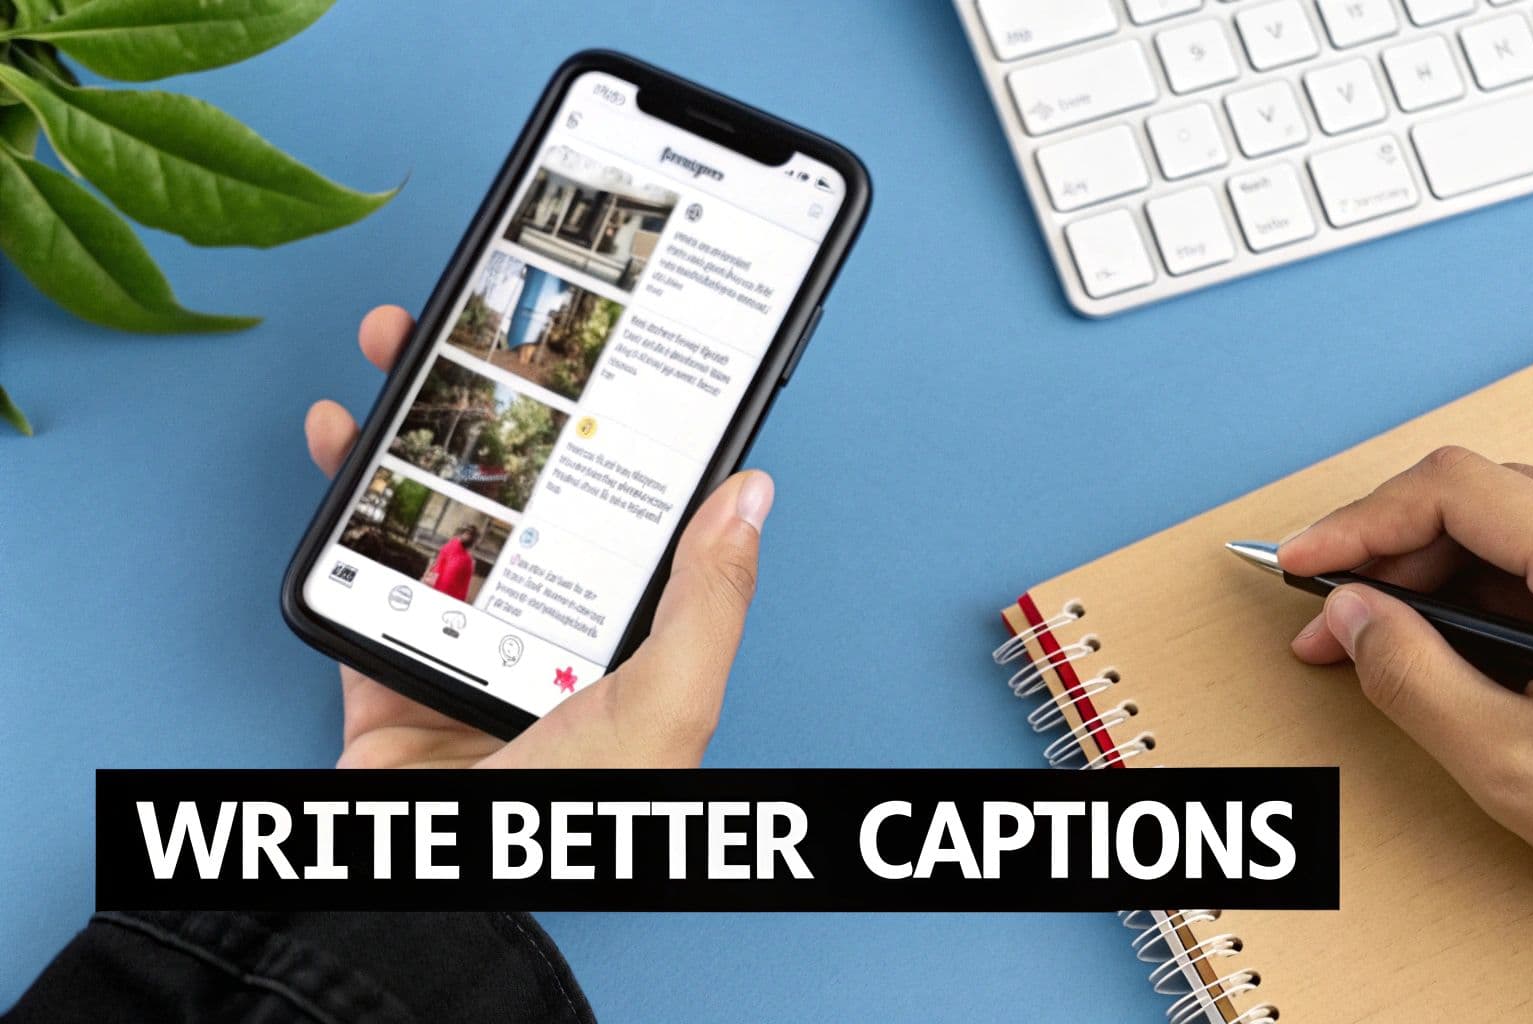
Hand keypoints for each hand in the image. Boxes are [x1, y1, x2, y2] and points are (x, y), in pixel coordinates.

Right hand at [303, 306, 771, 769]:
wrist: (441, 888)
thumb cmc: (574, 813)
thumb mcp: (669, 701)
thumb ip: (711, 600)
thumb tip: (754, 494)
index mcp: (632, 633)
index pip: (636, 509)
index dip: (625, 427)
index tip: (613, 349)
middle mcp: (555, 626)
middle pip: (531, 486)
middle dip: (506, 401)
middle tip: (490, 323)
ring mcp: (470, 634)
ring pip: (447, 503)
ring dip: (423, 422)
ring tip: (409, 345)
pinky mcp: (391, 654)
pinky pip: (367, 561)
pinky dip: (349, 496)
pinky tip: (348, 433)